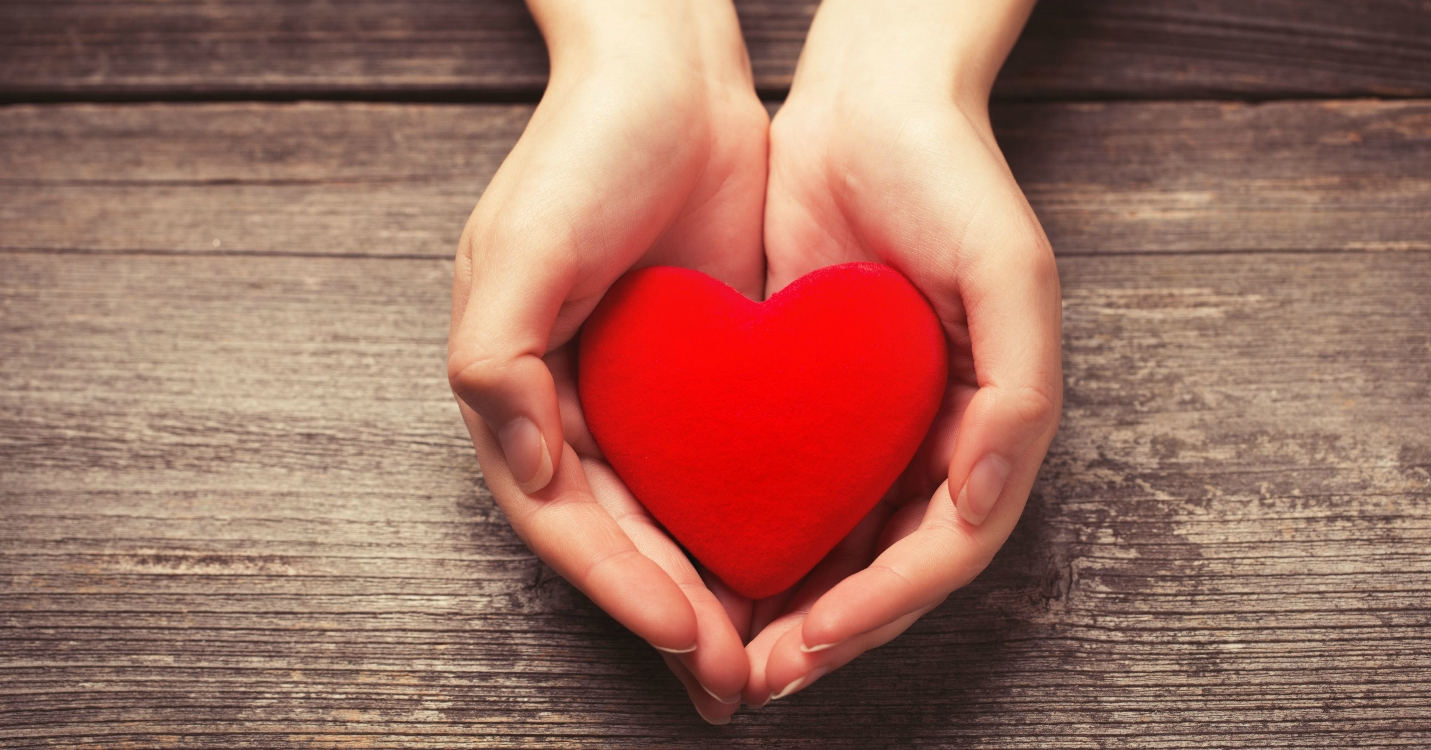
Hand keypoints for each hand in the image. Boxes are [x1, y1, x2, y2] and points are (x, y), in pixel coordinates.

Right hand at [445, 0, 766, 722]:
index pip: (566, 520)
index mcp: (516, 390)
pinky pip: (720, 473)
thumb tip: (525, 469)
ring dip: (710, 594)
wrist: (671, 76)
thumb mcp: (523, 248)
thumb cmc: (584, 151)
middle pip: (619, 540)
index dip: (620, 586)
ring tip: (762, 656)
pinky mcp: (701, 379)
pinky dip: (745, 528)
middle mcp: (572, 407)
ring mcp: (639, 399)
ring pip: (671, 523)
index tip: (686, 636)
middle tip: (731, 681)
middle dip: (671, 615)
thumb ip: (496, 362)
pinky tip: (789, 568)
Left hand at [739, 0, 1061, 704]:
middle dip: (829, 632)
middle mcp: (937, 439)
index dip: (884, 606)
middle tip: (759, 678)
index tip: (812, 641)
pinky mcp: (817, 401)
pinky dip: (761, 538)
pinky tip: (710, 564)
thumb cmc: (953, 179)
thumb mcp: (1009, 273)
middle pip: (887, 569)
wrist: (869, 104)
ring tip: (730, 652)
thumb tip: (978, 504)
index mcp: (992, 425)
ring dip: (790, 607)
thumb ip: (1017, 395)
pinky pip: (791, 489)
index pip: (943, 550)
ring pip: (836, 545)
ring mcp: (877, 426)